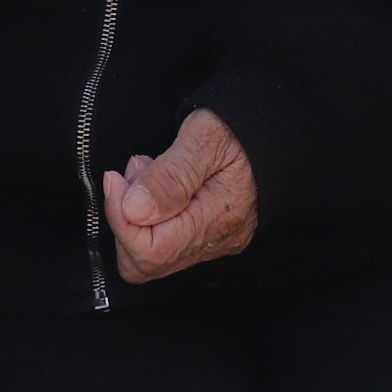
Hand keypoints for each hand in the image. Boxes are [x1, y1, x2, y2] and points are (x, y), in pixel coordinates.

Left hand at [105, 109, 257, 282]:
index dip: (119, 218)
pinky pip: (165, 244)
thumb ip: (170, 176)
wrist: (276, 130)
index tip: (115, 179)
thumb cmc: (241, 128)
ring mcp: (213, 243)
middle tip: (134, 173)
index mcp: (216, 220)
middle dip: (125, 220)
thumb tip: (134, 211)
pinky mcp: (209, 236)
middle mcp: (215, 242)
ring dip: (135, 214)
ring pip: (151, 255)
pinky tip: (158, 184)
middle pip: (144, 264)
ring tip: (147, 170)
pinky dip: (149, 216)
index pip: (148, 252)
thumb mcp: (205, 137)